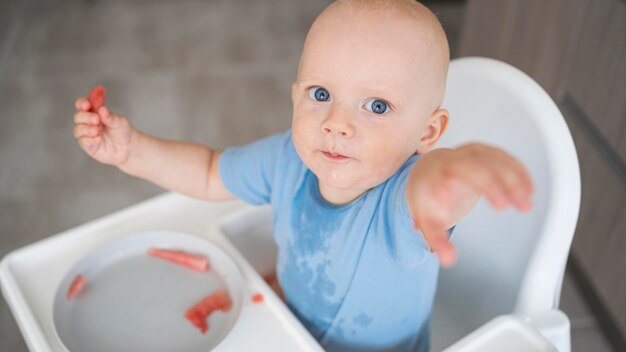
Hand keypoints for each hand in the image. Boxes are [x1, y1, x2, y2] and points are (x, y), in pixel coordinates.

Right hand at [73, 97, 134, 165]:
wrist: (128, 147)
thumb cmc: (122, 131)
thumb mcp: (120, 122)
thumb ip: (110, 117)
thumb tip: (102, 110)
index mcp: (94, 112)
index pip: (82, 105)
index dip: (81, 103)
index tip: (87, 104)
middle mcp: (88, 122)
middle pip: (78, 116)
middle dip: (85, 117)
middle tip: (96, 119)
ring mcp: (87, 134)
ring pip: (78, 129)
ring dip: (86, 129)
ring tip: (97, 130)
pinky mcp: (88, 145)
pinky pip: (83, 142)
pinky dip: (89, 140)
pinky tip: (98, 140)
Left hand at [407, 144, 533, 266]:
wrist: (426, 173)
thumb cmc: (428, 196)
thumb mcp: (427, 219)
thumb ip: (436, 240)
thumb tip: (447, 260)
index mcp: (443, 170)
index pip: (466, 173)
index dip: (488, 186)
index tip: (502, 206)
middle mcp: (460, 157)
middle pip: (485, 165)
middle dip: (504, 185)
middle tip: (519, 207)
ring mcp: (474, 152)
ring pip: (499, 161)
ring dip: (516, 180)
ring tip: (527, 204)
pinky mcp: (486, 153)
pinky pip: (505, 159)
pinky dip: (519, 173)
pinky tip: (529, 190)